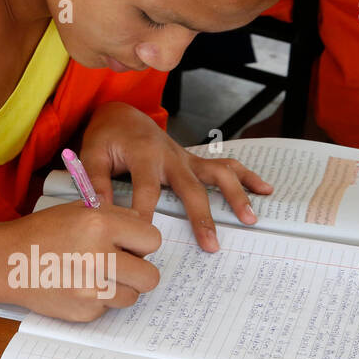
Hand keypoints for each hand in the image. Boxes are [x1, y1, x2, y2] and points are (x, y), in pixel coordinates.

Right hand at [0, 201, 162, 321]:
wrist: (5, 261)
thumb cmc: (40, 233)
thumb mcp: (76, 210)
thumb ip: (114, 216)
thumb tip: (143, 228)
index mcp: (99, 225)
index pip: (152, 240)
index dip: (141, 243)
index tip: (130, 245)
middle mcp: (98, 257)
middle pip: (150, 276)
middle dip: (138, 271)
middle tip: (119, 265)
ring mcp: (91, 289)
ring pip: (132, 296)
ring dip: (119, 288)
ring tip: (94, 276)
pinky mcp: (84, 311)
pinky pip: (108, 309)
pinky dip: (97, 300)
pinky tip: (76, 286)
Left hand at [79, 103, 271, 251]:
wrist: (122, 114)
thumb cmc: (106, 136)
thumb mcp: (92, 153)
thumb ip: (95, 181)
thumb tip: (98, 210)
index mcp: (144, 154)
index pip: (147, 188)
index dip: (145, 212)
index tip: (146, 235)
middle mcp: (171, 155)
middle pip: (191, 187)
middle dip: (202, 216)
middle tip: (211, 245)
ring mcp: (186, 158)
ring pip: (218, 174)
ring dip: (235, 195)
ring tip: (250, 219)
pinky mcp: (194, 161)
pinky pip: (225, 166)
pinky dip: (246, 176)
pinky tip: (266, 190)